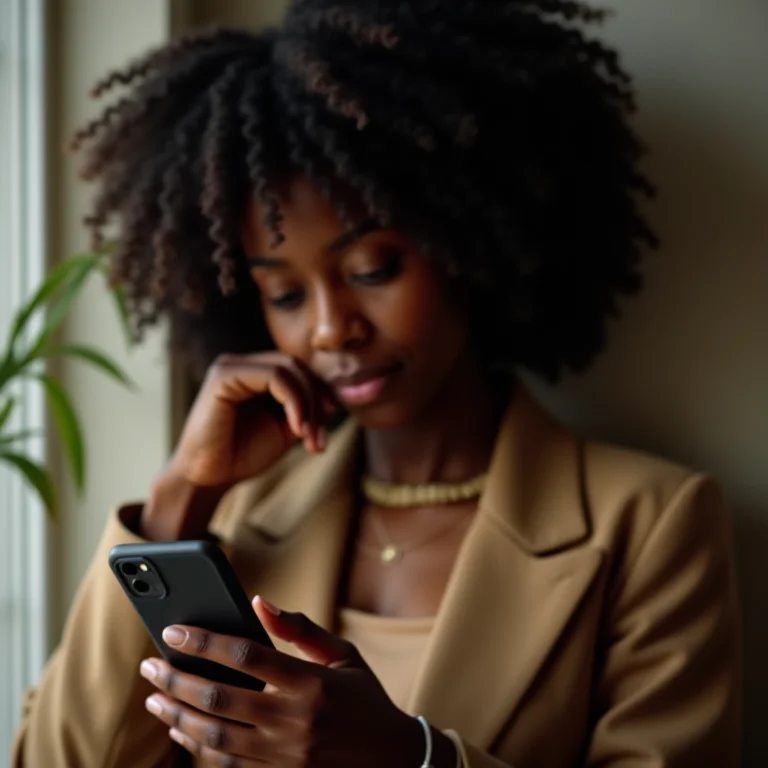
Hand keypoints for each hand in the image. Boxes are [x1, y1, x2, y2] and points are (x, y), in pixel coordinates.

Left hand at [140, 597, 424, 766]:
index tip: (173, 632)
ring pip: (215, 736)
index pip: (247, 656)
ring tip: (155, 696)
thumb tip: (259, 602)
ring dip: (178, 714)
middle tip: (150, 665)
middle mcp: (296, 720)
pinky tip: (180, 727)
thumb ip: (301, 628)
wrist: (392, 759)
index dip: (205, 642)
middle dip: (177, 679)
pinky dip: (197, 745)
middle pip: (220, 698)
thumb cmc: (364, 698)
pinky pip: (227, 764)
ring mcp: (286, 755)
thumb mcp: (342, 655)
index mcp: (312, 682)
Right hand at [170, 353, 335, 488]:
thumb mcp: (284, 429)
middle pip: (297, 365)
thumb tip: (333, 399)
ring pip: (289, 368)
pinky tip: (295, 429)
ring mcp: (231, 366)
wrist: (207, 479)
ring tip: (308, 438)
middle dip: (316, 400)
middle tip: (319, 438)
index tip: (324, 432)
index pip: (299, 369)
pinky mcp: (224, 376)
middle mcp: (243, 364)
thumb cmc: (241, 455)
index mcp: (255, 373)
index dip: (319, 395)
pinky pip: (273, 376)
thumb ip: (305, 410)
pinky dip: (293, 401)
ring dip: (308, 404)